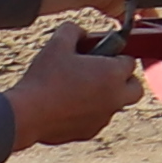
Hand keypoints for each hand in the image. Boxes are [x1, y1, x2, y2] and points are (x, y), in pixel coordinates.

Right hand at [5, 21, 137, 148]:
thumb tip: (80, 33)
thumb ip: (74, 31)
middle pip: (135, 88)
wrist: (27, 114)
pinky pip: (98, 120)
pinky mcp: (90, 132)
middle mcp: (115, 97)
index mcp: (113, 73)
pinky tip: (70, 105)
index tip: (100, 55)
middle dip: (124, 80)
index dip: (115, 55)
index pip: (130, 61)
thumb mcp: (57, 43)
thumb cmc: (44, 78)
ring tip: (81, 88)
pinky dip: (91, 113)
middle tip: (102, 73)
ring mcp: (103, 117)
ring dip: (106, 97)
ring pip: (115, 105)